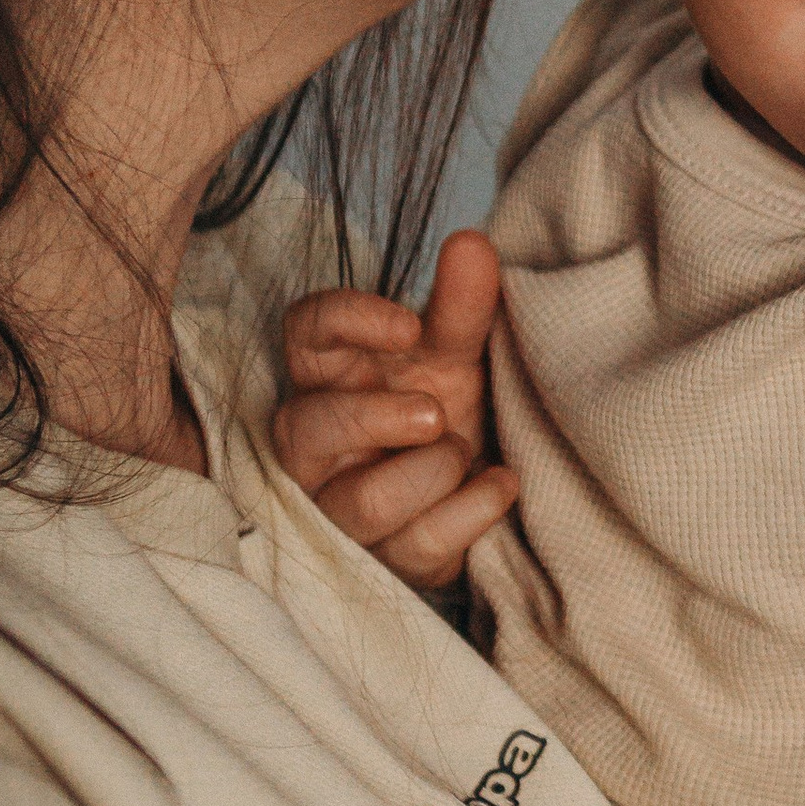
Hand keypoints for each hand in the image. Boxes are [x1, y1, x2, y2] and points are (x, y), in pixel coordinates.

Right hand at [272, 229, 519, 589]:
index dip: (345, 322)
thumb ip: (462, 306)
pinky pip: (416, 547)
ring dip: (429, 472)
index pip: (302, 333)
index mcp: (330, 375)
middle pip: (303, 428)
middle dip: (371, 420)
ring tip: (466, 450)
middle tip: (435, 413)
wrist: (476, 484)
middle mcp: (318, 446)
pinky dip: (470, 511)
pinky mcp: (382, 562)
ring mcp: (340, 509)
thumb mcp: (455, 355)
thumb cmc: (442, 405)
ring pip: (360, 504)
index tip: (407, 325)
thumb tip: (472, 243)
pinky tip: (502, 485)